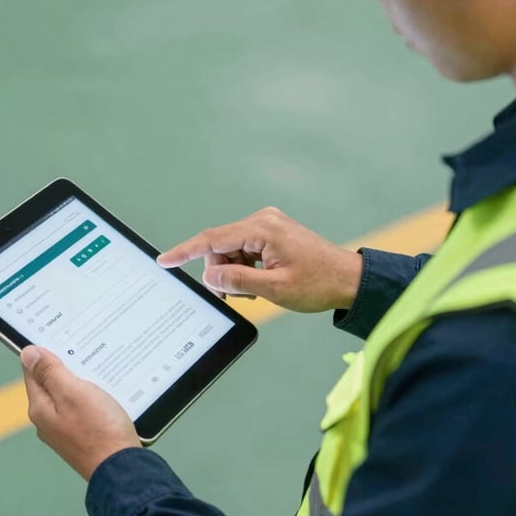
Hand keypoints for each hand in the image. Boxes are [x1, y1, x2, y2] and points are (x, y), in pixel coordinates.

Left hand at [20, 346, 140, 480]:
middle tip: (82, 348)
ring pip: (67, 394)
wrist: (122, 467)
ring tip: (96, 367)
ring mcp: (64, 429)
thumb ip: (50, 373)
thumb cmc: (99, 430)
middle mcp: (47, 420)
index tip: (60, 337)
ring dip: (79, 380)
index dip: (44, 352)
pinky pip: (80, 407)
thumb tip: (28, 353)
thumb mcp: (73, 393)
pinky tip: (103, 390)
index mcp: (40, 408)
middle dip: (64, 365)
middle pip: (50, 382)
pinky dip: (89, 395)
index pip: (32, 371)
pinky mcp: (81, 434)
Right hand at [157, 207, 362, 312]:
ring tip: (255, 291)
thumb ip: (237, 281)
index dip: (185, 251)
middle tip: (239, 296)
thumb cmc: (319, 283)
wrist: (349, 279)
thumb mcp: (274, 289)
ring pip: (232, 249)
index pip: (212, 239)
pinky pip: (245, 249)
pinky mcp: (273, 232)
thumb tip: (210, 275)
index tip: (165, 260)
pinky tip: (259, 281)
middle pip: (221, 245)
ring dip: (236, 272)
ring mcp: (269, 224)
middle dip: (222, 271)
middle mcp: (263, 220)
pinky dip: (246, 267)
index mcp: (262, 228)